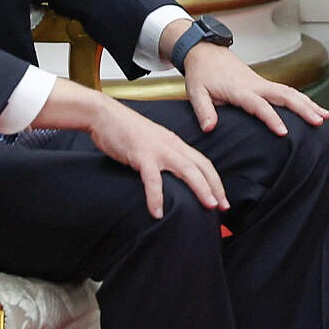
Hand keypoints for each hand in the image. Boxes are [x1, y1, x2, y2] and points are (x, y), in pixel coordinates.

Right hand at [85, 96, 227, 217]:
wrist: (104, 114)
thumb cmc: (125, 131)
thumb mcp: (151, 143)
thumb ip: (162, 157)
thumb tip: (169, 177)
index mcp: (174, 143)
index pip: (202, 162)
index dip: (214, 180)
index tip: (222, 198)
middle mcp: (171, 145)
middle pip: (200, 166)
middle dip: (215, 187)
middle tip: (223, 207)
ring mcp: (157, 149)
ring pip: (186, 169)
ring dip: (200, 188)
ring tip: (208, 206)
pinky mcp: (141, 154)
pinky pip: (152, 179)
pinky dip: (156, 197)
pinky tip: (157, 213)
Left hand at [183, 44, 328, 137]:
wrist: (206, 51)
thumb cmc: (202, 73)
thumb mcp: (196, 92)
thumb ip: (204, 111)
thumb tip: (209, 128)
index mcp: (240, 89)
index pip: (259, 106)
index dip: (272, 119)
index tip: (285, 132)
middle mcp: (255, 84)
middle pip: (284, 95)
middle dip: (303, 108)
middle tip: (319, 121)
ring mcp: (261, 83)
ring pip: (290, 92)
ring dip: (308, 103)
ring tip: (325, 116)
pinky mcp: (263, 84)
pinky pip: (286, 91)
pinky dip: (301, 99)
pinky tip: (312, 108)